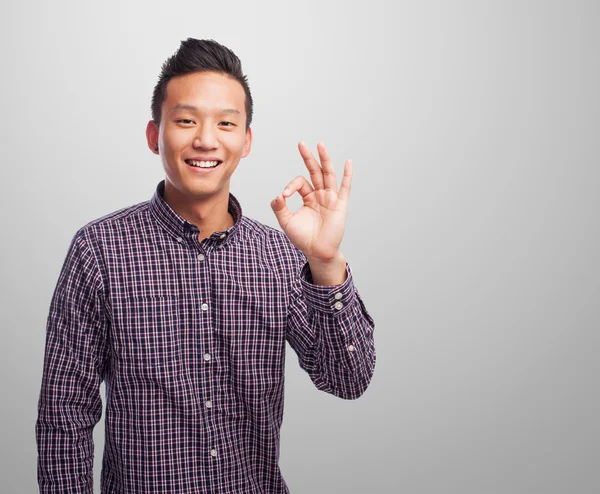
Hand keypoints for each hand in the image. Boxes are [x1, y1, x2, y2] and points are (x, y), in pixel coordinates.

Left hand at [270, 141, 351, 262]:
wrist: (317, 252)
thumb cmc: (303, 238)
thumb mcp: (286, 222)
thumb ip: (279, 208)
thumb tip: (277, 195)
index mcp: (308, 197)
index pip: (300, 183)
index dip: (290, 186)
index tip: (283, 196)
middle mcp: (320, 195)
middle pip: (315, 172)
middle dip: (308, 158)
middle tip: (301, 144)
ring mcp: (331, 199)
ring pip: (328, 175)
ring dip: (324, 160)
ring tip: (320, 145)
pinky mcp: (340, 205)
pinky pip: (345, 188)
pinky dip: (347, 175)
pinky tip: (348, 163)